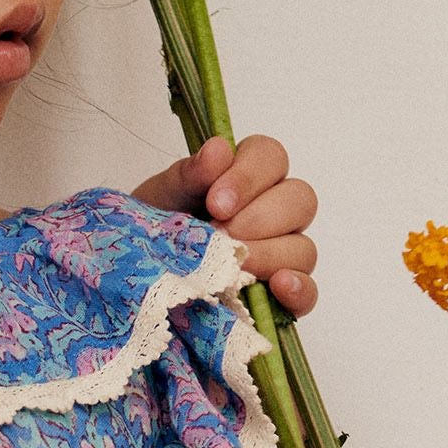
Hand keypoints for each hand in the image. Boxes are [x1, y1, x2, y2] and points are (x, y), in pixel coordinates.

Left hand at [132, 133, 319, 314]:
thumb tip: (218, 150)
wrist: (140, 278)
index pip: (272, 158)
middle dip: (259, 218)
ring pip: (304, 248)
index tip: (216, 203)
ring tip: (231, 268)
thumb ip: (189, 174)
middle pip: (300, 200)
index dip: (249, 177)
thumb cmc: (157, 229)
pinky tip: (278, 287)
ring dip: (269, 255)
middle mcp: (276, 212)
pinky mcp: (283, 296)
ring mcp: (284, 254)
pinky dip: (299, 291)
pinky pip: (308, 294)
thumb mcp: (162, 199)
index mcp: (249, 176)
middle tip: (219, 235)